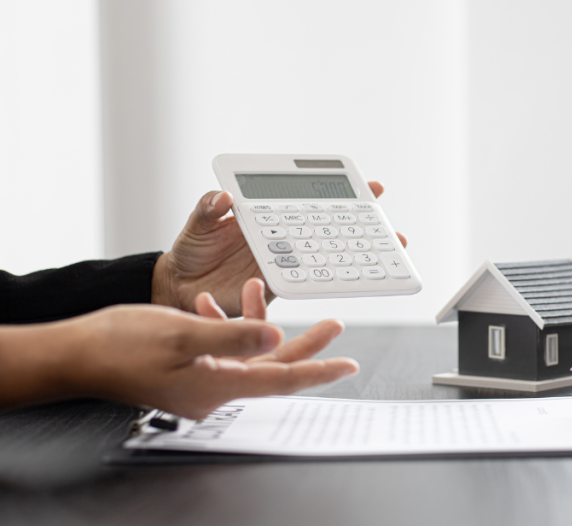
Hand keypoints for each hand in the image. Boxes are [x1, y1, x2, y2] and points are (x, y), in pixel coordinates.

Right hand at [0, 294, 358, 418]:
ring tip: (260, 288)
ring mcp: (200, 384)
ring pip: (248, 355)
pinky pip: (221, 352)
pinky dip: (224, 325)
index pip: (282, 379)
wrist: (73, 357)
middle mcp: (214, 390)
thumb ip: (233, 334)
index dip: (318, 369)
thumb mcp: (183, 332)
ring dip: (259, 323)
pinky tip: (211, 302)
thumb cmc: (119, 345)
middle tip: (334, 325)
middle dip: (305, 344)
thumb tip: (276, 334)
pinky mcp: (187, 373)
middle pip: (274, 367)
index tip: (348, 364)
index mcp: (218, 386)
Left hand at [152, 182, 407, 315]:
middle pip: (330, 228)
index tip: (372, 189)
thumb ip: (208, 210)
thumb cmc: (190, 254)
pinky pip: (308, 282)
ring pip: (328, 256)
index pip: (309, 199)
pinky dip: (330, 280)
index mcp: (268, 216)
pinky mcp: (278, 287)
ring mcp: (284, 262)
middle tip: (390, 227)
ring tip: (387, 253)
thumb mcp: (196, 226)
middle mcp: (282, 238)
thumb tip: (223, 199)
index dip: (341, 193)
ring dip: (358, 256)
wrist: (180, 291)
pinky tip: (351, 279)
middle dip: (365, 226)